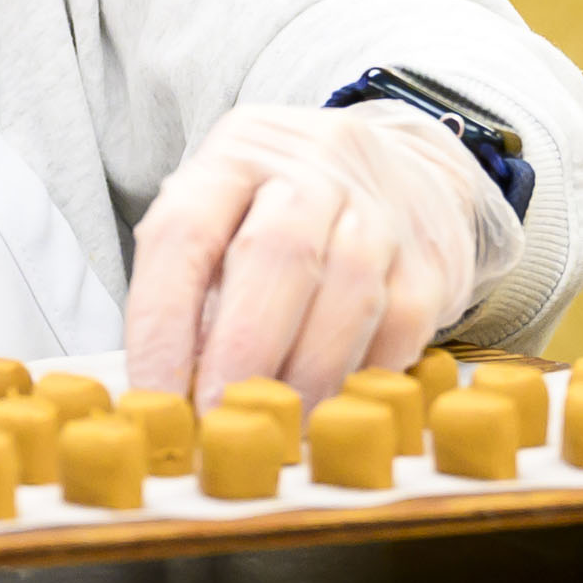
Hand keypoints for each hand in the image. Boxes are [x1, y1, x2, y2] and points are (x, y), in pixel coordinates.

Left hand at [126, 101, 524, 409]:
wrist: (405, 172)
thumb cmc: (284, 213)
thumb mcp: (222, 218)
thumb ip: (191, 290)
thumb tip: (168, 396)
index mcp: (236, 154)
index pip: (184, 232)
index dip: (162, 323)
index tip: (153, 398)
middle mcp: (312, 165)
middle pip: (276, 254)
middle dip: (242, 352)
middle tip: (218, 420)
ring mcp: (381, 207)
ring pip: (348, 291)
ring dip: (306, 374)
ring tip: (276, 429)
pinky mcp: (430, 258)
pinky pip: (399, 325)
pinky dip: (362, 375)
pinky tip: (332, 406)